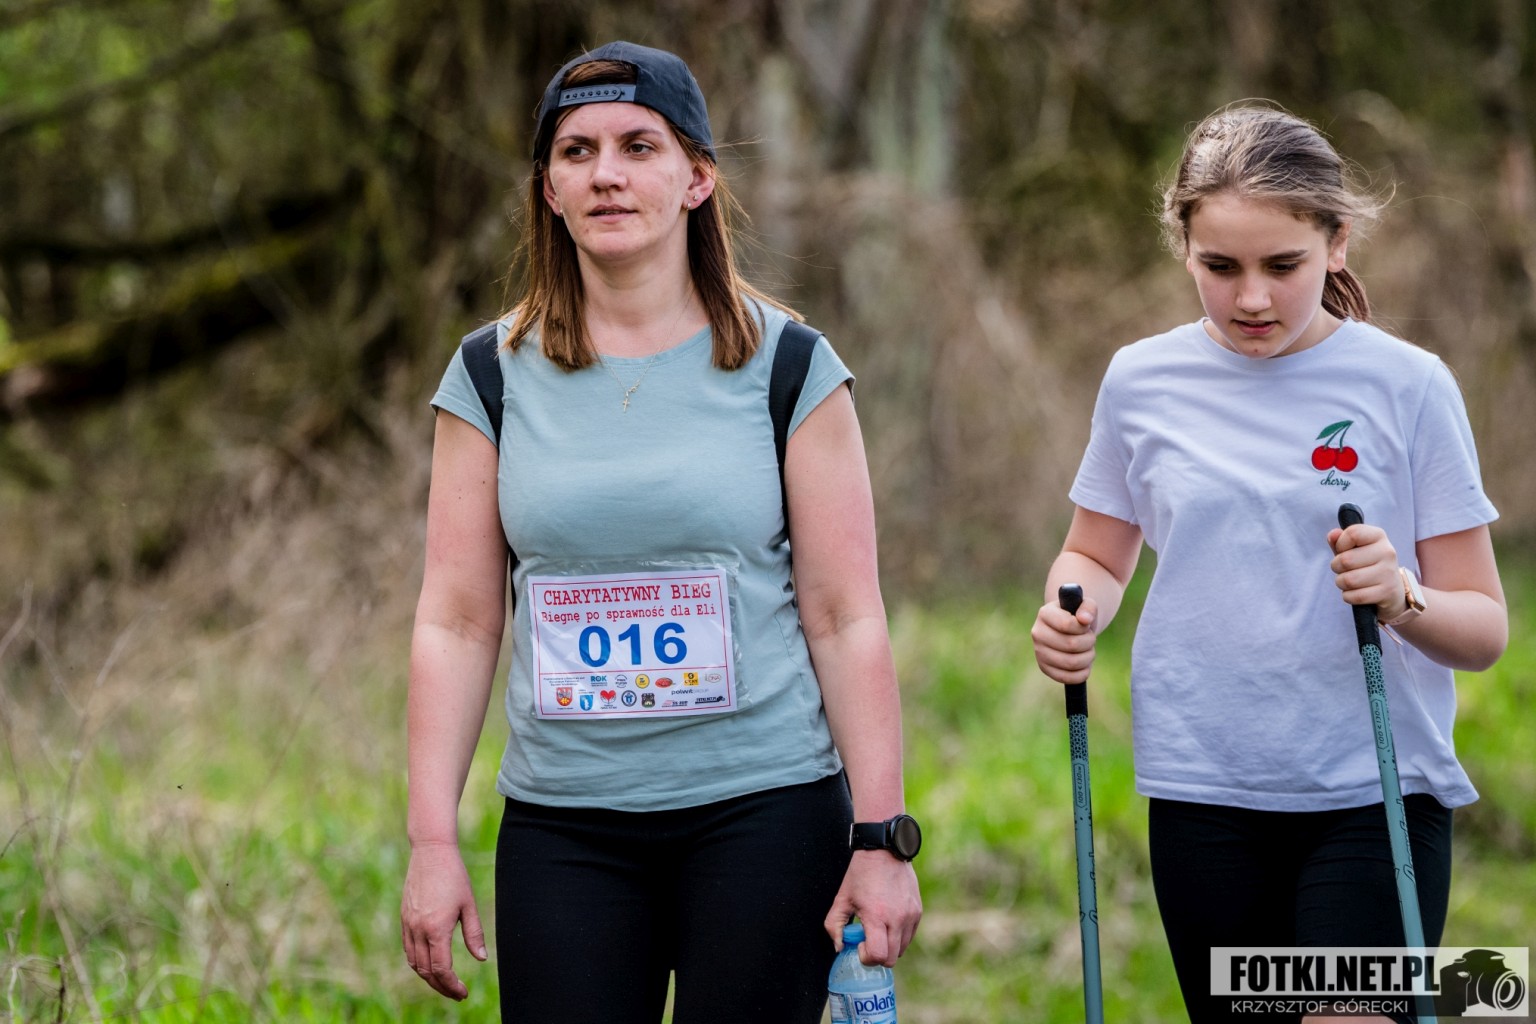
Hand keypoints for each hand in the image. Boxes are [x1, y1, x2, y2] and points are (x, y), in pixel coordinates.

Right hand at [400, 841, 487, 999]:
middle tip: (456, 993)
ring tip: (444, 982)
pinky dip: (418, 962)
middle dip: (441, 986)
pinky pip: (408, 948)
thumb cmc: (455, 876)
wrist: (431, 853)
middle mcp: (418, 929)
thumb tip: (482, 959)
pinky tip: (430, 963)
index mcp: (436, 928)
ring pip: (414, 962)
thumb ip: (474, 934)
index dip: (451, 985)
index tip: (463, 993)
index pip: (441, 969)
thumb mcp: (469, 905)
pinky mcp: (404, 918)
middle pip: (425, 971)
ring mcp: (408, 924)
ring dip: (428, 977)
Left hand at [823, 851, 921, 966]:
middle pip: (891, 958)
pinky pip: (909, 937)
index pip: (878, 956)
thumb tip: (839, 947)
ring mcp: (911, 916)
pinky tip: (888, 922)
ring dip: (888, 947)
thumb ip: (834, 926)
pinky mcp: (918, 912)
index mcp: (877, 916)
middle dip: (876, 955)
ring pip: (901, 949)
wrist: (884, 851)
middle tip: (866, 939)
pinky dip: (898, 937)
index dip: (866, 957)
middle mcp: (897, 919)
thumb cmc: (861, 874)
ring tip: (878, 929)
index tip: (859, 944)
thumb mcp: (841, 898)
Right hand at [1031, 595, 1097, 683]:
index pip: (1066, 624)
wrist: (1071, 629)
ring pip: (1071, 662)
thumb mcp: (1086, 605)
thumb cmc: (1079, 615)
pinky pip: (1067, 678)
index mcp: (1045, 613)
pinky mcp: (1044, 668)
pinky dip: (1082, 673)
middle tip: (1090, 638)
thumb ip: (1088, 607)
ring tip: (1088, 650)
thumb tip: (1084, 620)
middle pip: (1071, 645)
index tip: (1086, 625)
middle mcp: (1037, 633)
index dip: (1083, 628)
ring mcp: (1039, 652)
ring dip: (1088, 657)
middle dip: (1089, 642)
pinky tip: (1085, 665)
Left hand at [1328, 522, 1404, 619]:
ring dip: (1341, 583)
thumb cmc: (1366, 564)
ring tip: (1350, 581)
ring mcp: (1389, 572)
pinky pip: (1355, 596)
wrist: (1391, 589)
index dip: (1340, 544)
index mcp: (1378, 536)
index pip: (1352, 533)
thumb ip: (1340, 541)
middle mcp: (1387, 551)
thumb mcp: (1353, 549)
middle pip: (1345, 560)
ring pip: (1348, 580)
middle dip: (1336, 567)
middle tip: (1344, 570)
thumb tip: (1332, 535)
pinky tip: (1356, 592)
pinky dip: (1348, 596)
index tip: (1343, 551)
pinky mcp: (1387, 591)